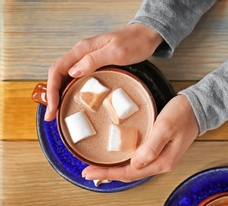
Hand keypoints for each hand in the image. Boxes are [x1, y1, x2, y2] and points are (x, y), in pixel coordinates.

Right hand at [44, 23, 162, 120]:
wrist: (145, 36)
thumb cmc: (134, 42)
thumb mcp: (116, 52)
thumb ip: (94, 60)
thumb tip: (72, 72)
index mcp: (82, 50)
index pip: (57, 69)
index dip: (52, 90)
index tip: (52, 108)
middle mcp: (81, 54)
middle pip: (58, 75)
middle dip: (52, 96)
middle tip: (52, 116)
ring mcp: (87, 60)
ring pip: (66, 77)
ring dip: (60, 94)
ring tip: (58, 112)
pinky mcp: (95, 65)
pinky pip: (78, 78)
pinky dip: (71, 90)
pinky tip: (73, 100)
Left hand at [82, 95, 198, 181]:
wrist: (197, 108)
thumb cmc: (182, 114)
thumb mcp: (166, 126)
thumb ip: (152, 146)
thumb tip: (135, 164)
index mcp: (162, 162)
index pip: (130, 173)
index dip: (107, 173)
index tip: (88, 172)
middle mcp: (161, 164)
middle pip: (130, 174)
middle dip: (107, 174)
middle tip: (87, 171)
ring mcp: (161, 159)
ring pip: (133, 169)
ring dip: (115, 169)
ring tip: (97, 167)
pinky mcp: (159, 152)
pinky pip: (138, 161)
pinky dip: (124, 162)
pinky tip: (116, 158)